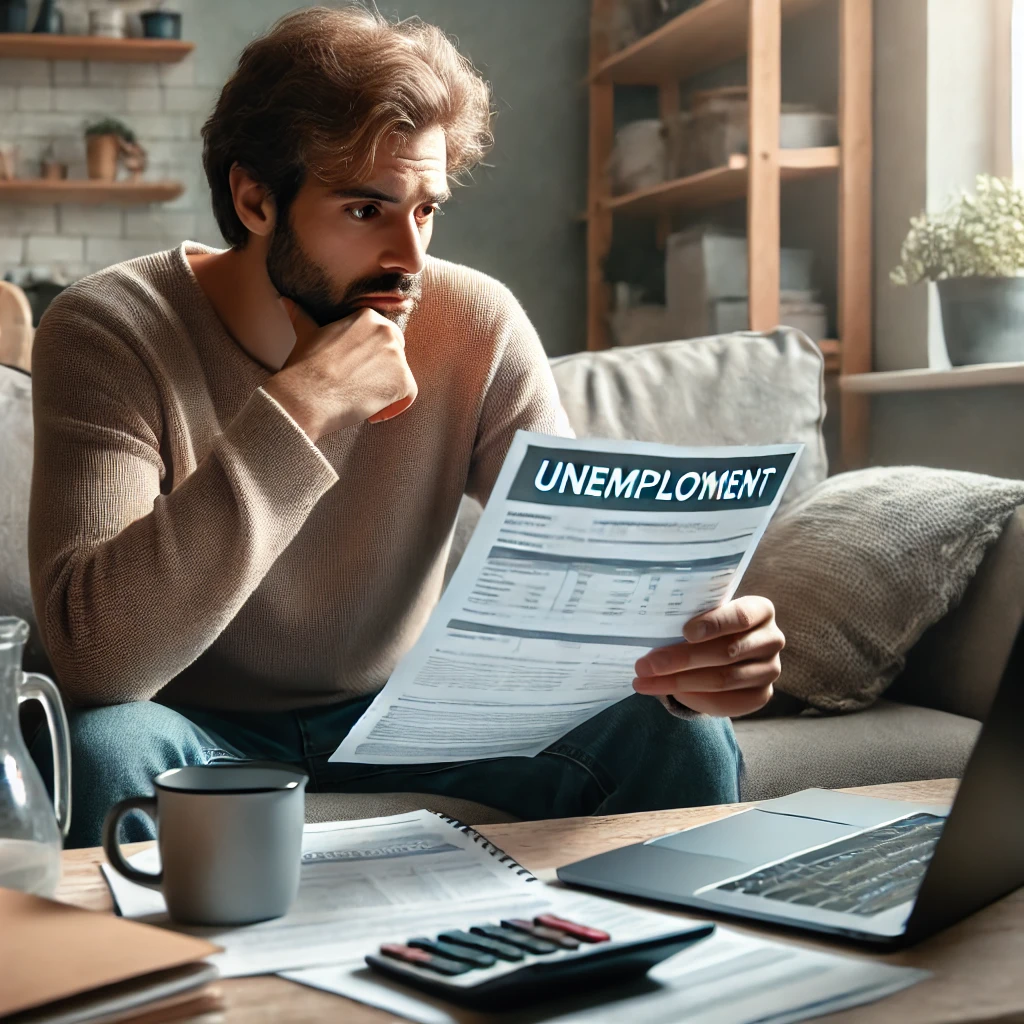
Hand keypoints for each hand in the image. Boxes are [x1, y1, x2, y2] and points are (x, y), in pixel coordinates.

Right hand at [263, 299, 417, 441]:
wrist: (306, 396)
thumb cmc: (304, 368)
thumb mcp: (305, 335)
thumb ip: (303, 317)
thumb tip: (286, 301)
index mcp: (367, 317)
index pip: (382, 339)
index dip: (369, 359)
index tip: (353, 372)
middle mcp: (386, 331)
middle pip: (395, 357)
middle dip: (380, 373)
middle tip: (357, 386)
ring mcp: (397, 355)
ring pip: (400, 377)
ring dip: (384, 391)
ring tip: (358, 399)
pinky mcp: (403, 380)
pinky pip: (408, 396)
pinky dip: (393, 407)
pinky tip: (371, 412)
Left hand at [632, 596, 783, 716]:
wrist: (725, 649)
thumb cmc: (709, 625)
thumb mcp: (703, 613)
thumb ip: (689, 616)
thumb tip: (651, 627)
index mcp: (760, 610)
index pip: (741, 616)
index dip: (714, 624)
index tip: (685, 631)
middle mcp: (771, 639)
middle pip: (726, 652)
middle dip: (681, 659)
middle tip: (646, 664)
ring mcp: (770, 670)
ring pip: (723, 679)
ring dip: (678, 682)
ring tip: (646, 680)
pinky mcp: (762, 695)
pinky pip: (727, 702)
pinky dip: (695, 699)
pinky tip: (669, 693)